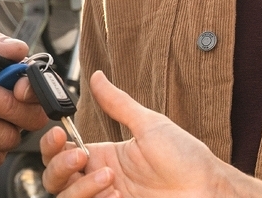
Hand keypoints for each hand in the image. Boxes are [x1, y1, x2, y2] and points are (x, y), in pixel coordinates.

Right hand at [41, 73, 261, 197]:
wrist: (209, 190)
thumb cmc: (187, 159)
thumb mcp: (150, 125)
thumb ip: (118, 103)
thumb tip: (97, 76)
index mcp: (104, 156)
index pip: (61, 152)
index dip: (52, 145)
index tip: (59, 134)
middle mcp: (100, 179)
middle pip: (54, 178)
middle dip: (60, 167)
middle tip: (82, 158)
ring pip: (65, 197)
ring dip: (81, 187)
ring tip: (111, 180)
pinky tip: (116, 195)